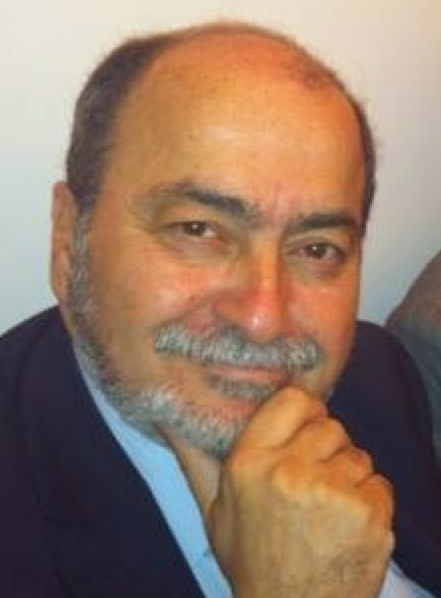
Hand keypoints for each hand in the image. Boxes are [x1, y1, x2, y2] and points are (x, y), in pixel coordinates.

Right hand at [163, 388, 394, 597]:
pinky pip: (380, 483)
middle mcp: (289, 471)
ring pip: (357, 455)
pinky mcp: (367, 513)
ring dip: (349, 477)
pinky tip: (349, 525)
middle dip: (327, 449)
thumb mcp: (214, 512)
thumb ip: (195, 459)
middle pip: (330, 426)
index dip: (306, 411)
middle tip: (315, 479)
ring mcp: (331, 491)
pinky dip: (371, 501)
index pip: (293, 400)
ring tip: (330, 508)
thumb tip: (167, 419)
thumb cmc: (252, 562)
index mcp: (249, 463)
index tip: (306, 428)